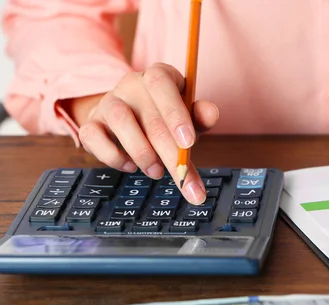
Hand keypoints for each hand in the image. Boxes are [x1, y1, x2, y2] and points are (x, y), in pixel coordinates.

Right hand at [75, 62, 219, 204]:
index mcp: (158, 76)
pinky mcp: (91, 122)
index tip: (188, 142)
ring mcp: (108, 101)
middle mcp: (131, 84)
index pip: (163, 84)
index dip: (176, 113)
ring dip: (142, 153)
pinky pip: (93, 136)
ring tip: (156, 171)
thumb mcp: (187, 118)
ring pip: (120, 121)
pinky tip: (130, 166)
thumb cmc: (164, 119)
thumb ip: (200, 117)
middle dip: (169, 153)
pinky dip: (113, 156)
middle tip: (182, 178)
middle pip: (150, 117)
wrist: (129, 121)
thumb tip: (213, 113)